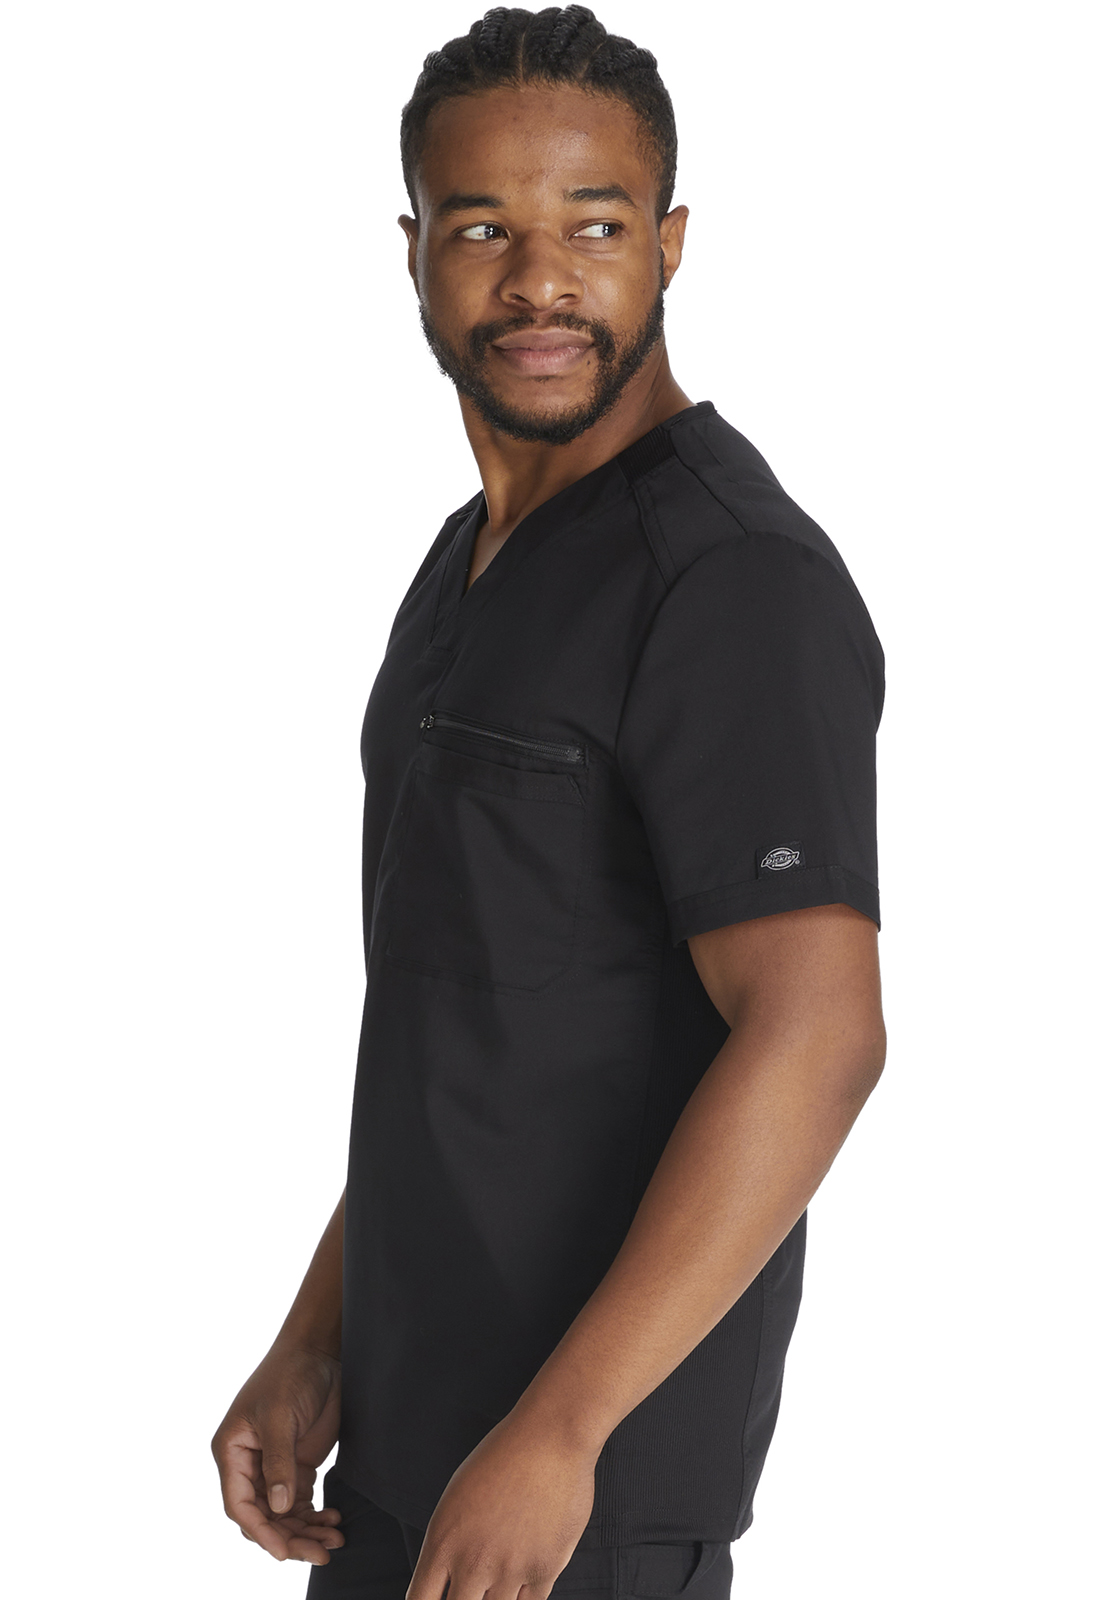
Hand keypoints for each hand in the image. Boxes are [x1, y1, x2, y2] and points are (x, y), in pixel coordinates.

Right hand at [210, 1341, 345, 1564]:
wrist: (321, 1351)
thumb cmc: (290, 1374)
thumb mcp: (278, 1416)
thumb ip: (278, 1462)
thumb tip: (278, 1508)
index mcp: (232, 1452)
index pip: (240, 1505)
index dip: (261, 1532)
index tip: (284, 1551)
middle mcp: (248, 1464)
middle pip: (264, 1517)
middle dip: (290, 1537)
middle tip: (321, 1553)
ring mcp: (274, 1466)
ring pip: (284, 1515)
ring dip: (306, 1531)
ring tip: (334, 1540)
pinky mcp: (298, 1464)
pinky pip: (301, 1501)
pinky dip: (316, 1515)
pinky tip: (334, 1519)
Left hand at [408, 1410, 598, 1599]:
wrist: (550, 1437)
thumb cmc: (503, 1457)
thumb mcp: (457, 1497)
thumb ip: (449, 1545)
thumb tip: (447, 1582)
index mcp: (443, 1541)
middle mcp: (472, 1561)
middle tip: (474, 1589)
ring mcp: (509, 1569)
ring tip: (501, 1576)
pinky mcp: (544, 1569)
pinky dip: (526, 1596)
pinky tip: (525, 1578)